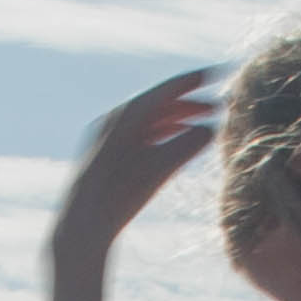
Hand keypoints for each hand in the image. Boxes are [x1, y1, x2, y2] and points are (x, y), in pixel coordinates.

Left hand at [52, 68, 218, 269]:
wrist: (82, 227)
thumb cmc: (117, 199)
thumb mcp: (156, 171)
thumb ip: (185, 147)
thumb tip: (211, 129)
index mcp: (121, 120)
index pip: (161, 93)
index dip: (189, 83)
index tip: (214, 74)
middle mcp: (112, 124)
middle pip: (157, 105)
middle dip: (189, 104)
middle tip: (218, 104)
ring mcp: (110, 140)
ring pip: (151, 122)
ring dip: (180, 120)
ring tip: (206, 123)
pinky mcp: (110, 158)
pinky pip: (144, 136)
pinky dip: (165, 135)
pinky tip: (181, 141)